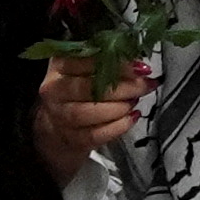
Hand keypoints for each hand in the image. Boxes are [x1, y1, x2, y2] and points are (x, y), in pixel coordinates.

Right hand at [35, 58, 145, 186]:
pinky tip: (132, 118)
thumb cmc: (77, 92)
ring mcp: (60, 115)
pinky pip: (95, 134)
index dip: (116, 64)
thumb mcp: (85, 69)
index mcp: (59, 66)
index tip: (140, 67)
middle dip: (123, 87)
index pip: (86, 61)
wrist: (57, 126)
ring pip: (88, 113)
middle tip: (145, 85)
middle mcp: (55, 90)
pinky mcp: (70, 138)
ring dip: (119, 107)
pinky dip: (117, 127)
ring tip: (135, 102)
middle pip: (88, 89)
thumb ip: (106, 62)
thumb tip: (137, 61)